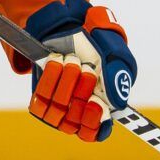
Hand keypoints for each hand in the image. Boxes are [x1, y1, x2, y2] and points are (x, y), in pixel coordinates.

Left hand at [25, 0, 135, 142]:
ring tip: (71, 61)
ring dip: (65, 85)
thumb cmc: (99, 41)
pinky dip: (49, 81)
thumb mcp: (115, 51)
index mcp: (103, 106)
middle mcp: (79, 111)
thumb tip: (117, 103)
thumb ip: (119, 74)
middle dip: (81, 93)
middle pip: (75, 122)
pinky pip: (40, 103)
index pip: (97, 132)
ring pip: (58, 113)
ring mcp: (59, 106)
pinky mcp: (41, 98)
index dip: (95, 124)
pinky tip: (56, 62)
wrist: (71, 26)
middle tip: (86, 69)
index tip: (96, 103)